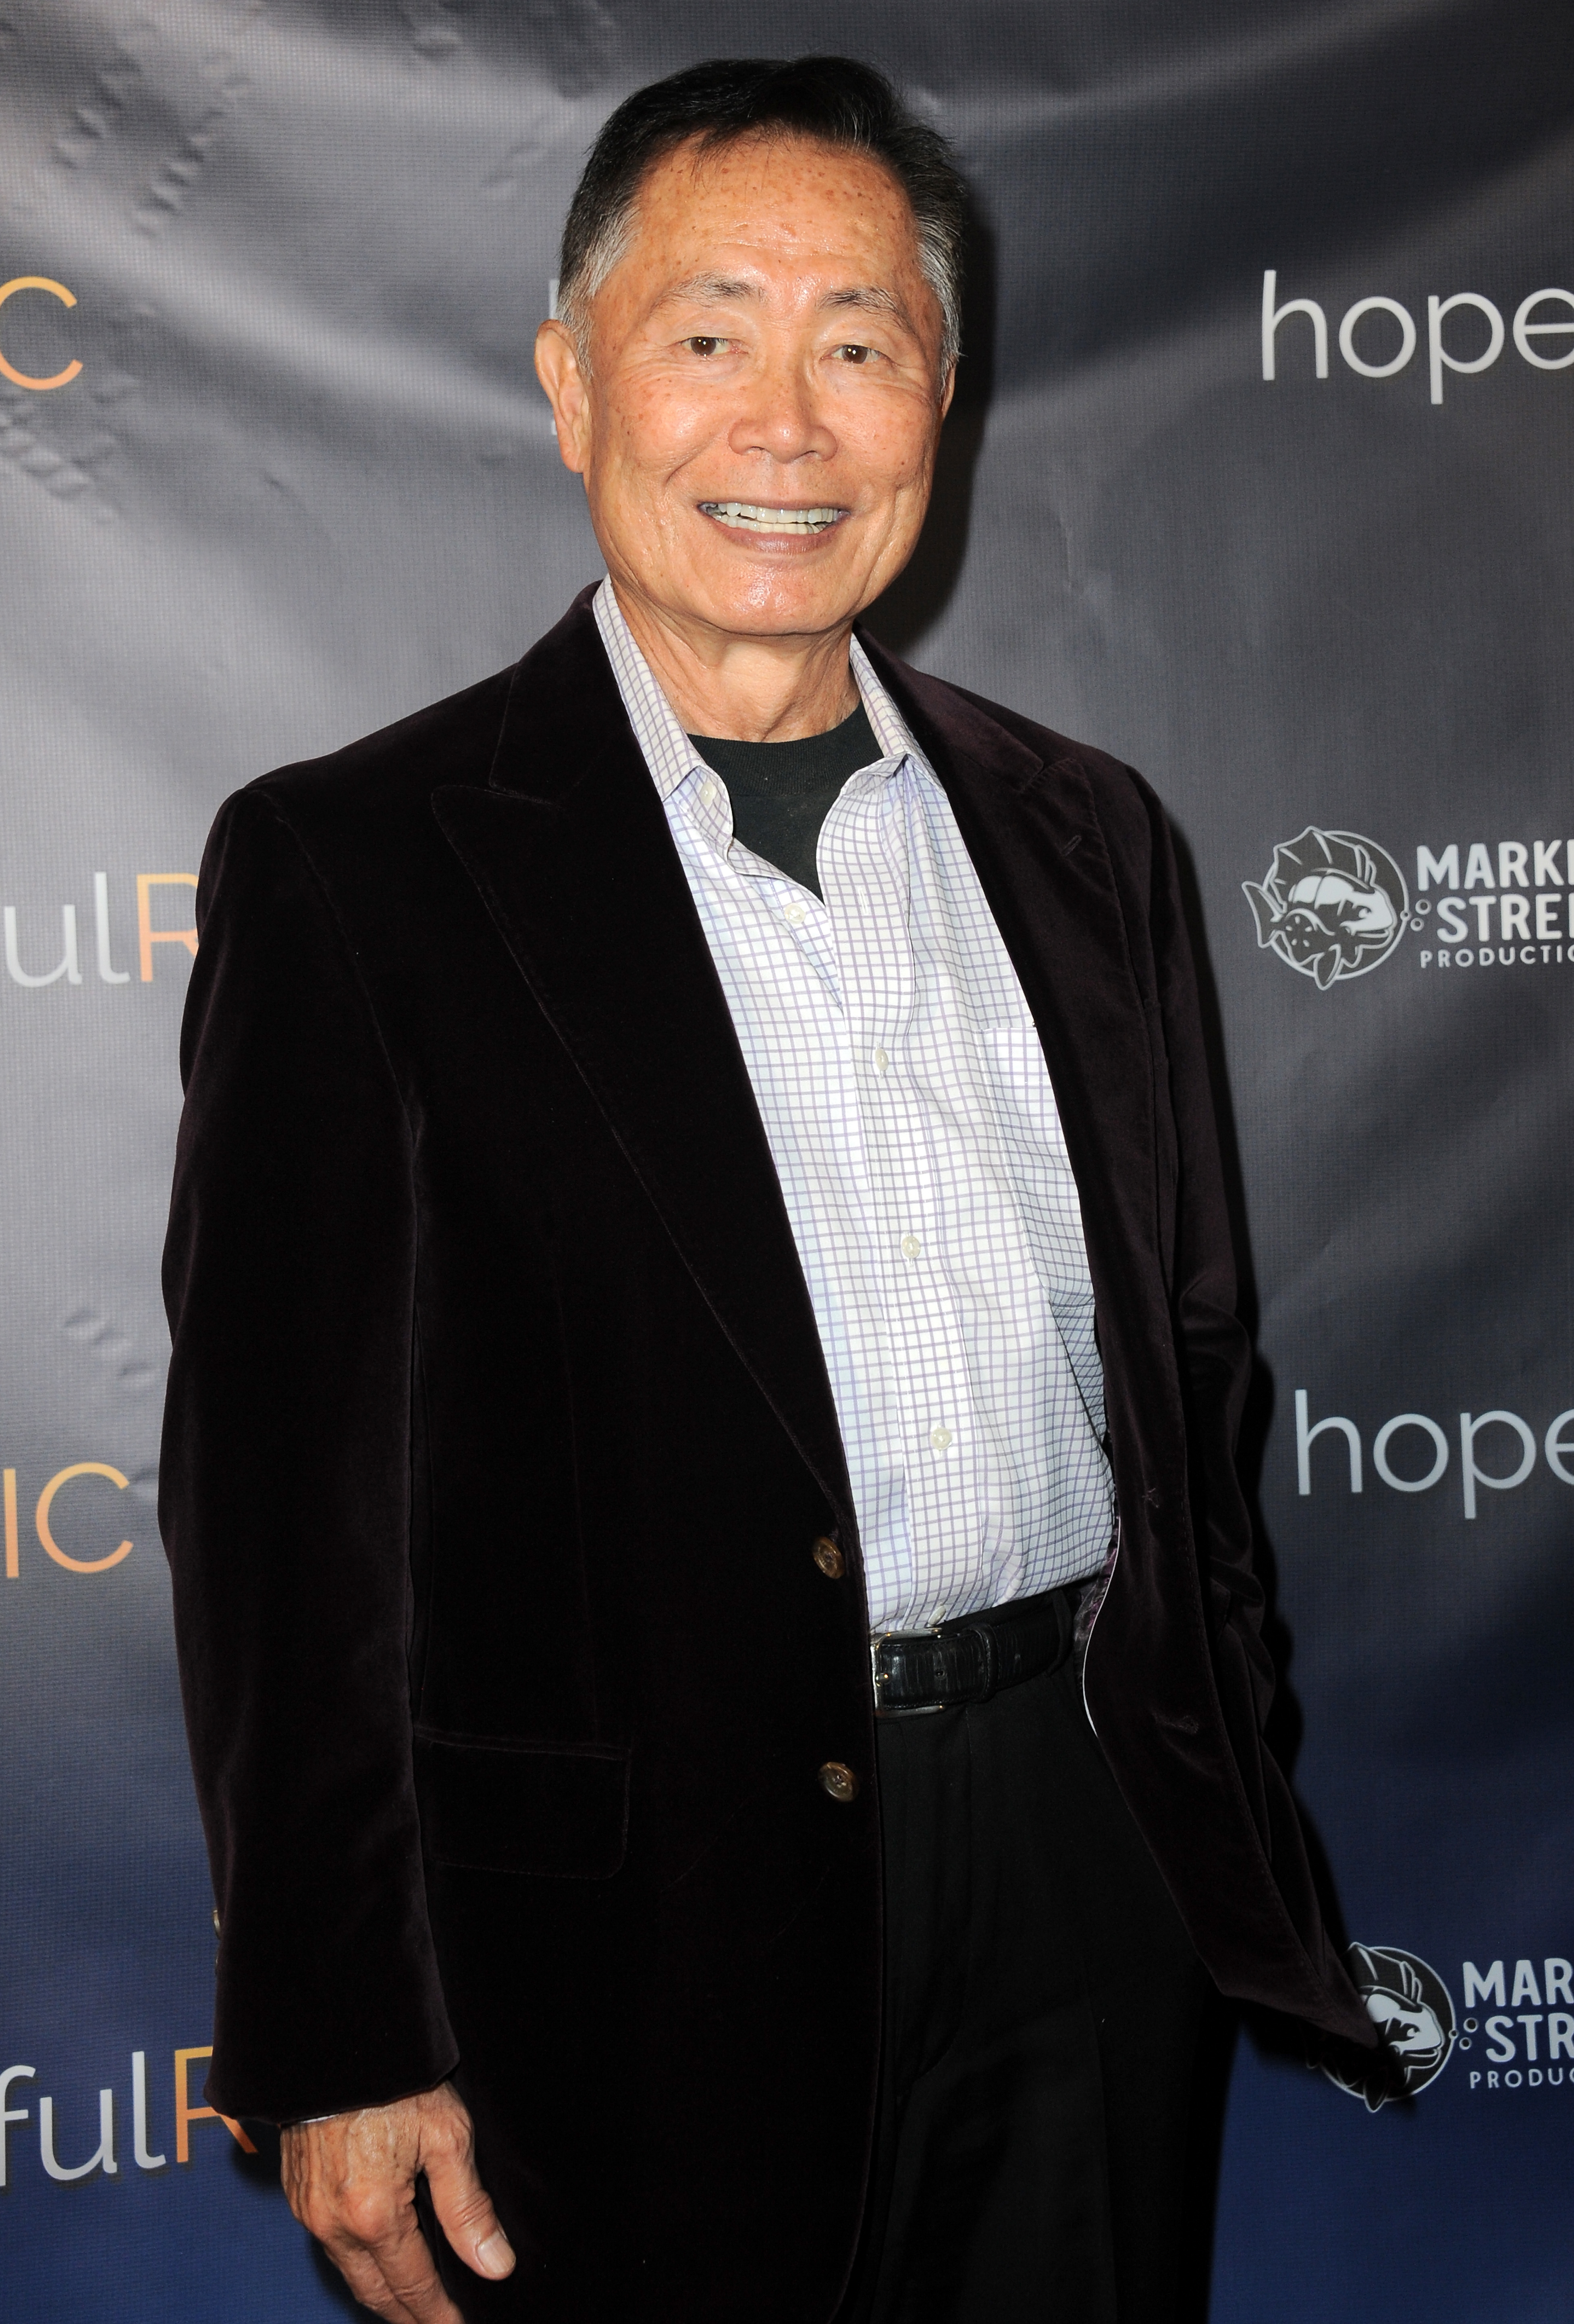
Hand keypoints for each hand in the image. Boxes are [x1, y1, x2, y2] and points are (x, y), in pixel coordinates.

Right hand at [282, 2080, 515, 2320]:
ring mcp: (308, 2211)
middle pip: (374, 2291)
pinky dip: (355, 2260)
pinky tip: (376, 2256)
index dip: (436, 2314)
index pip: (412, 2285)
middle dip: (406, 2315)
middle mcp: (333, 2223)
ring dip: (380, 2290)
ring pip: (348, 2270)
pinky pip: (328, 2243)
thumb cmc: (394, 2082)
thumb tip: (494, 2265)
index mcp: (374, 2216)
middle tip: (434, 2323)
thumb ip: (468, 2209)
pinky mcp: (296, 2193)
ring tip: (411, 2299)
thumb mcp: (446, 2138)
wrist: (336, 2042)